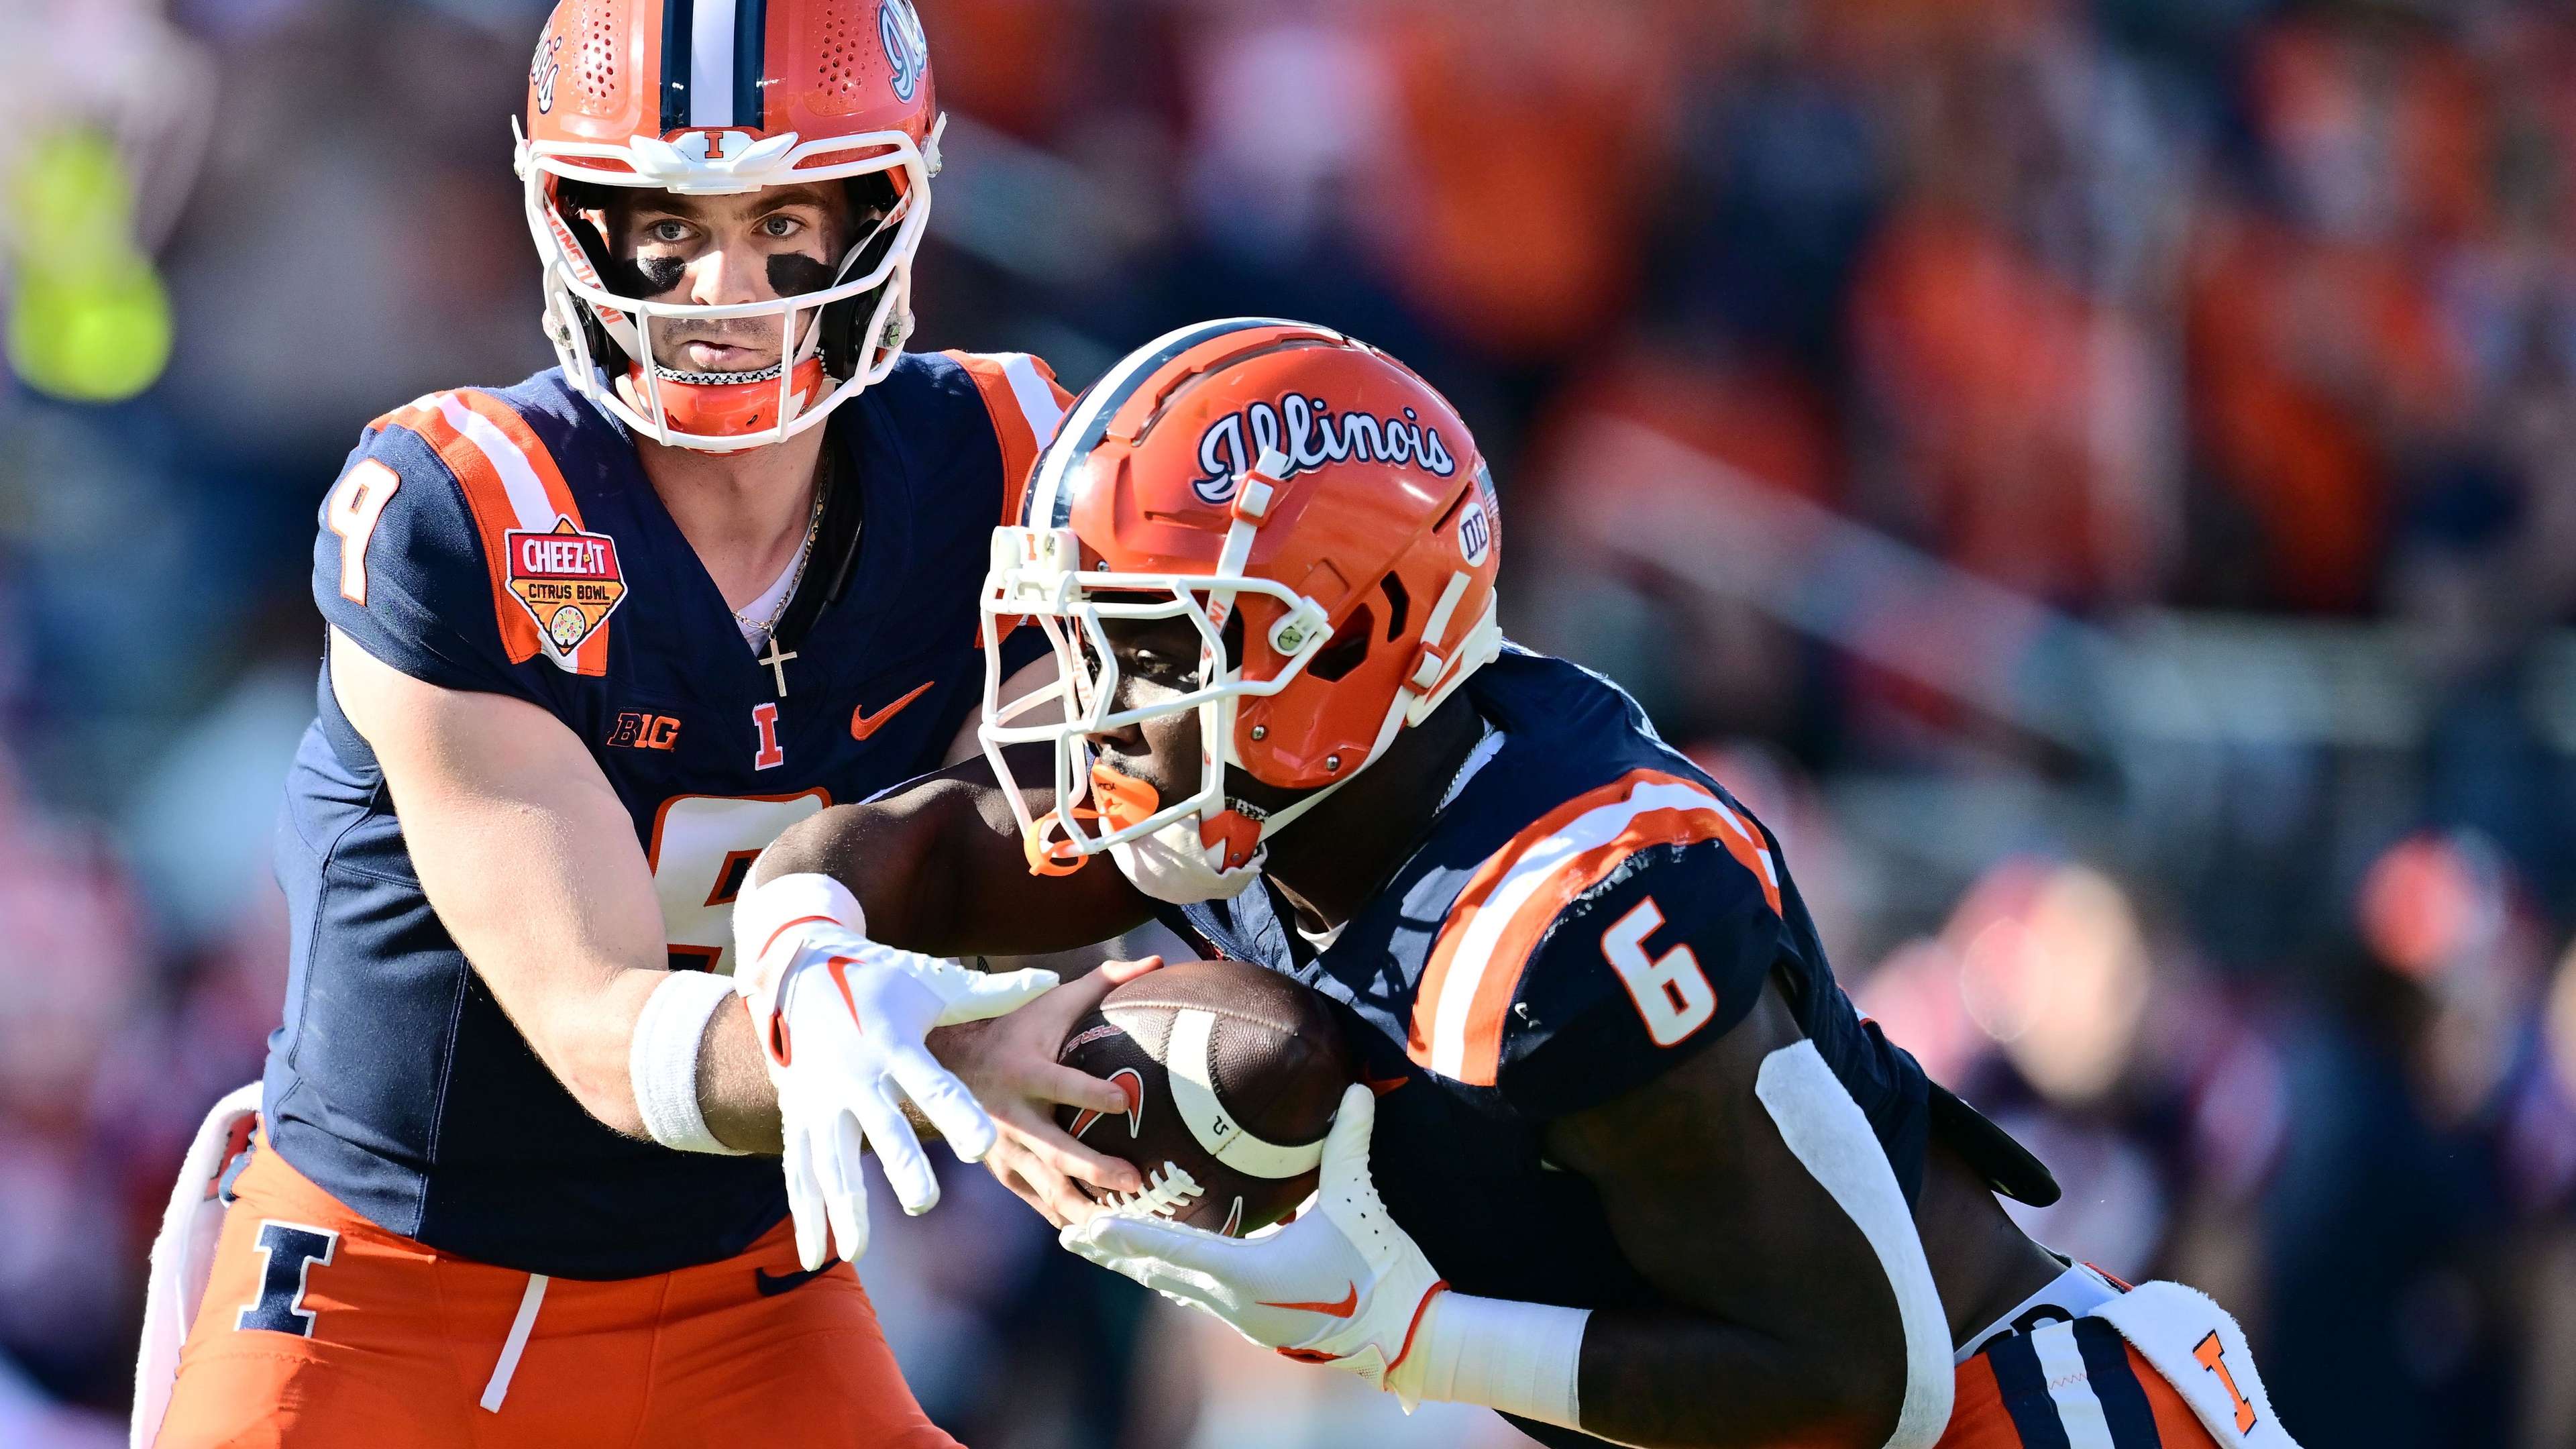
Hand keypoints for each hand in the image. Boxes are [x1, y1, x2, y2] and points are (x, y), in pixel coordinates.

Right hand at [743, 918, 1057, 1269]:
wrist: (796, 971)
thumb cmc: (878, 980)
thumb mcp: (932, 983)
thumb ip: (991, 993)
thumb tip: (1050, 978)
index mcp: (895, 1044)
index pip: (933, 1083)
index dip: (957, 1114)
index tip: (983, 1145)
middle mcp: (855, 1076)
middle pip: (881, 1127)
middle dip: (900, 1165)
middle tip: (925, 1202)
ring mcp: (820, 1100)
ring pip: (833, 1159)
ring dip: (844, 1206)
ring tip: (859, 1251)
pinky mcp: (798, 1116)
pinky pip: (800, 1170)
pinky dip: (807, 1214)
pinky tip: (817, 1257)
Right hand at [935, 955, 1163, 1225]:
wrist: (945, 1068)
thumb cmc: (1012, 1030)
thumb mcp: (1049, 1002)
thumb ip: (1102, 982)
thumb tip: (1154, 962)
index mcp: (1025, 1071)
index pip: (1060, 1084)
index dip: (1089, 1094)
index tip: (1124, 1103)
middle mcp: (1011, 1116)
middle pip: (1054, 1149)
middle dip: (1093, 1169)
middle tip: (1135, 1181)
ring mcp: (1005, 1150)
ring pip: (1046, 1186)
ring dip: (1084, 1207)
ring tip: (1124, 1225)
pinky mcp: (1004, 1172)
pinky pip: (1038, 1202)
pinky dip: (1067, 1219)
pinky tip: (1100, 1236)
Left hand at [1059, 1083, 1447, 1400]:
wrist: (1403, 1335)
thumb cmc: (1380, 1270)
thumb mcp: (1362, 1202)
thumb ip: (1351, 1144)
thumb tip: (1356, 1089)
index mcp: (1250, 1271)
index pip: (1172, 1249)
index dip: (1125, 1235)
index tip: (1084, 1225)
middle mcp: (1233, 1298)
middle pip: (1156, 1272)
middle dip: (1111, 1251)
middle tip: (1068, 1232)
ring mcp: (1241, 1314)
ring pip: (1172, 1285)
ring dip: (1136, 1264)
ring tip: (1100, 1243)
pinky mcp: (1254, 1320)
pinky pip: (1197, 1292)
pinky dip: (1169, 1272)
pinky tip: (1160, 1262)